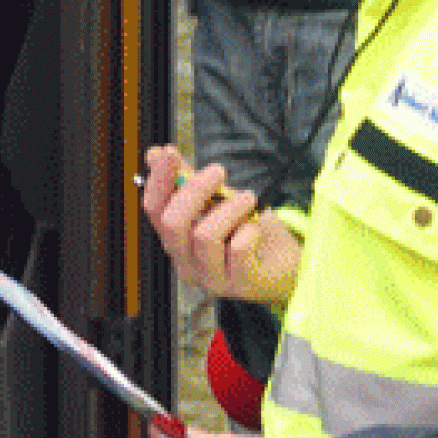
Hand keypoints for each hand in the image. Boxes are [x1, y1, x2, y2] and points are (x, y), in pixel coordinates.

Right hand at [141, 143, 300, 307]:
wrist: (284, 265)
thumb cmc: (245, 231)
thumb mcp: (217, 201)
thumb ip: (187, 180)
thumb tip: (155, 153)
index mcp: (176, 239)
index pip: (153, 209)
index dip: (159, 179)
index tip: (171, 153)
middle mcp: (186, 261)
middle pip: (172, 223)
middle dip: (195, 190)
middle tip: (219, 171)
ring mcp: (211, 277)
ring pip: (204, 235)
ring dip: (229, 208)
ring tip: (248, 198)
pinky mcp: (239, 284)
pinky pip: (237, 250)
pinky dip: (248, 230)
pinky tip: (254, 227)